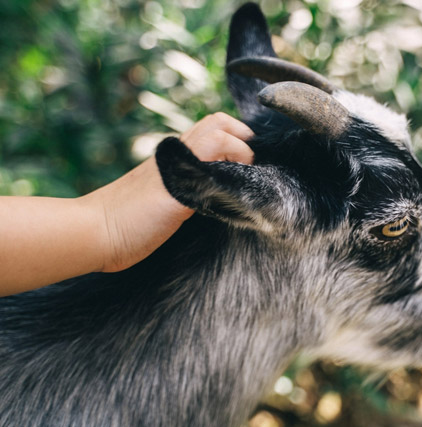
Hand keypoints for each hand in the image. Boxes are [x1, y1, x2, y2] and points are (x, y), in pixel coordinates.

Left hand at [88, 112, 253, 272]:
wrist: (95, 234)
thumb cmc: (132, 218)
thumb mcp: (174, 198)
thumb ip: (203, 180)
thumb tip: (234, 174)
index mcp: (181, 155)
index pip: (221, 133)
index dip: (243, 149)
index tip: (252, 174)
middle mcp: (178, 156)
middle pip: (215, 125)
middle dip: (240, 136)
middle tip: (255, 162)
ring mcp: (172, 170)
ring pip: (206, 141)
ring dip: (229, 147)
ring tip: (244, 171)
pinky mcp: (168, 189)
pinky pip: (198, 166)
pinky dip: (216, 166)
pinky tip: (220, 187)